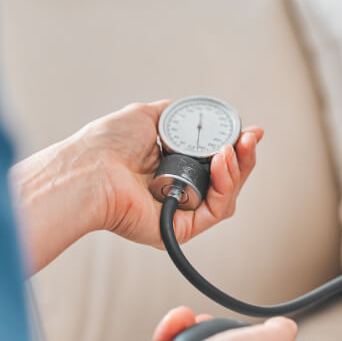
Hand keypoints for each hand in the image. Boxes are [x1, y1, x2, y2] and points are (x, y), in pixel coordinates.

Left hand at [12, 100, 262, 272]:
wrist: (90, 170)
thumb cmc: (106, 146)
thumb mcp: (145, 116)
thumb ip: (172, 115)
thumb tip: (191, 112)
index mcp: (172, 168)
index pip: (214, 161)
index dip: (235, 146)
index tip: (249, 132)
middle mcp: (179, 190)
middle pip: (227, 179)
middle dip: (244, 157)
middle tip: (251, 138)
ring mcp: (182, 211)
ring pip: (226, 195)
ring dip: (237, 169)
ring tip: (232, 150)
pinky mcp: (183, 228)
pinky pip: (217, 210)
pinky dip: (225, 185)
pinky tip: (223, 163)